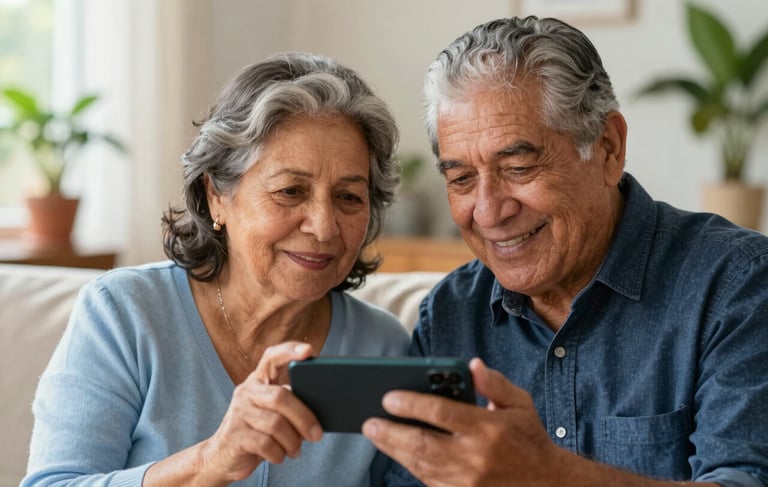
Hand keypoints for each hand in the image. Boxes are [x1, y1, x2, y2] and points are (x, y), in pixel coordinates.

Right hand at [200, 342, 322, 482]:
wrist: (223, 457)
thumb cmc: (257, 432)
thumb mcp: (273, 414)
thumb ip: (290, 405)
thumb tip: (320, 410)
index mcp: (259, 381)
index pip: (272, 357)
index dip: (290, 351)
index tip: (309, 351)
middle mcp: (246, 391)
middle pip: (281, 397)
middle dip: (304, 418)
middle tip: (317, 435)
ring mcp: (238, 412)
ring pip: (275, 424)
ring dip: (292, 441)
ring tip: (295, 450)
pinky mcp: (234, 435)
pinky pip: (265, 444)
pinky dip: (278, 454)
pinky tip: (280, 456)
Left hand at [362, 357, 563, 486]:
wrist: (547, 483)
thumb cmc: (528, 437)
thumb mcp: (519, 403)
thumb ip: (494, 383)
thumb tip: (471, 364)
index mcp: (488, 428)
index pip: (442, 413)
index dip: (412, 404)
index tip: (389, 397)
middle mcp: (475, 456)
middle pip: (423, 444)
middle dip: (391, 433)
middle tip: (369, 422)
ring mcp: (468, 480)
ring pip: (421, 465)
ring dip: (394, 450)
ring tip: (376, 435)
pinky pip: (429, 480)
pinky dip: (411, 466)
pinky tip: (398, 452)